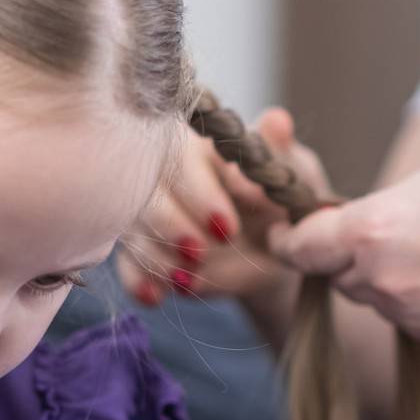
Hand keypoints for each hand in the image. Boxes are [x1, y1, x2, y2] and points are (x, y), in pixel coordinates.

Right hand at [117, 107, 331, 306]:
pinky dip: (138, 283)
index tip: (226, 226)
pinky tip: (154, 297)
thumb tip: (276, 122)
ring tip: (187, 279)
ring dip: (157, 258)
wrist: (276, 249)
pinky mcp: (145, 253)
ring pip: (133, 231)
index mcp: (197, 145)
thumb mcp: (292, 173)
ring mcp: (149, 216)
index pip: (181, 159)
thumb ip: (278, 151)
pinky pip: (128, 267)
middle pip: (146, 195)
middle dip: (171, 227)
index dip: (199, 194)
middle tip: (199, 252)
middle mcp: (162, 176)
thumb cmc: (283, 198)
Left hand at [267, 158, 419, 351]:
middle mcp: (384, 281)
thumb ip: (373, 214)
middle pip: (339, 276)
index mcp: (372, 231)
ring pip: (378, 301)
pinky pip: (415, 323)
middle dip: (353, 259)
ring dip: (392, 282)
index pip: (299, 249)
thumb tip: (342, 236)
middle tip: (400, 233)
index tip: (287, 236)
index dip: (290, 241)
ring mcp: (413, 318)